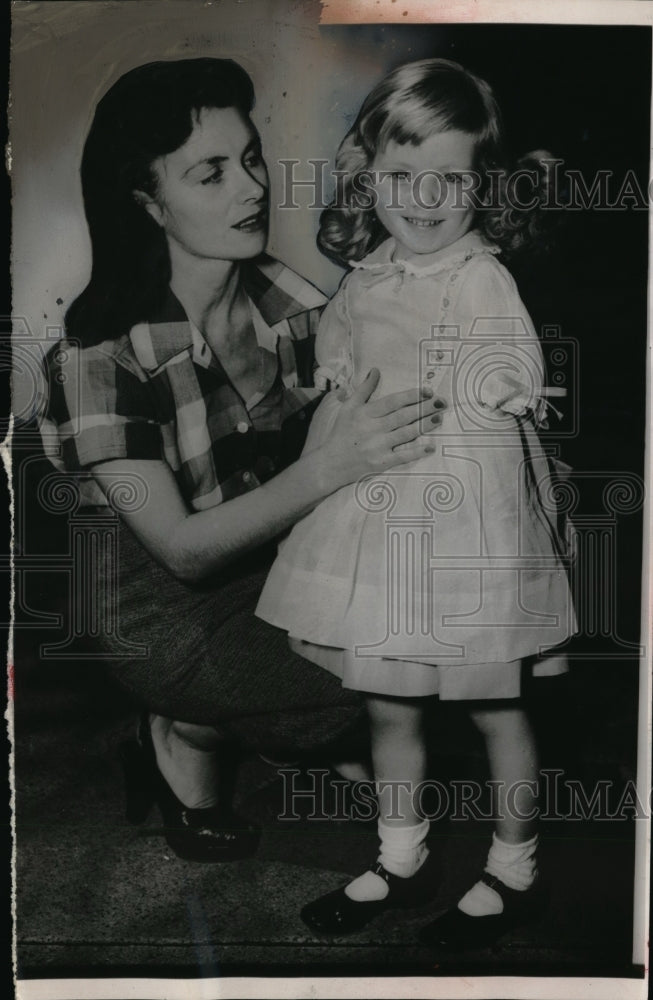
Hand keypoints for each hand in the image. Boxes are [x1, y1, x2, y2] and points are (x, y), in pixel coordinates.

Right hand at [316, 369, 444, 489]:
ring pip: (406, 434)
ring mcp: (377, 446)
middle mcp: (372, 429)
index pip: (393, 402)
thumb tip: (376, 370)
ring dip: (424, 425)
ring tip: (440, 418)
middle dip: (424, 408)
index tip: (428, 390)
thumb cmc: (340, 433)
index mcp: (365, 413)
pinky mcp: (380, 463)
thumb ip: (364, 389)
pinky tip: (430, 447)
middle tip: (442, 401)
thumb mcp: (348, 408)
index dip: (411, 395)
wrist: (330, 463)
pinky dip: (416, 452)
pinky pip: (402, 456)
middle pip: (403, 416)